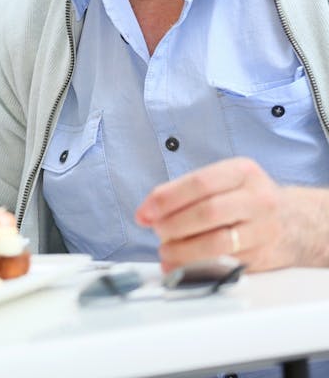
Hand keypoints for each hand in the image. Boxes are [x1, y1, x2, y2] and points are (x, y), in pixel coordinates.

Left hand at [136, 157, 328, 271]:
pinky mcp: (262, 256)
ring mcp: (263, 229)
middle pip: (207, 212)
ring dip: (182, 250)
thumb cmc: (245, 198)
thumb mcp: (222, 180)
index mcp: (242, 172)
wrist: (296, 221)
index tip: (145, 213)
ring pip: (217, 243)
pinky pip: (224, 263)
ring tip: (165, 250)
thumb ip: (183, 192)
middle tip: (157, 231)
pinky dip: (195, 267)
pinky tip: (179, 266)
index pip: (200, 183)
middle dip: (172, 225)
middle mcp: (257, 199)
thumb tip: (147, 212)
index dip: (167, 199)